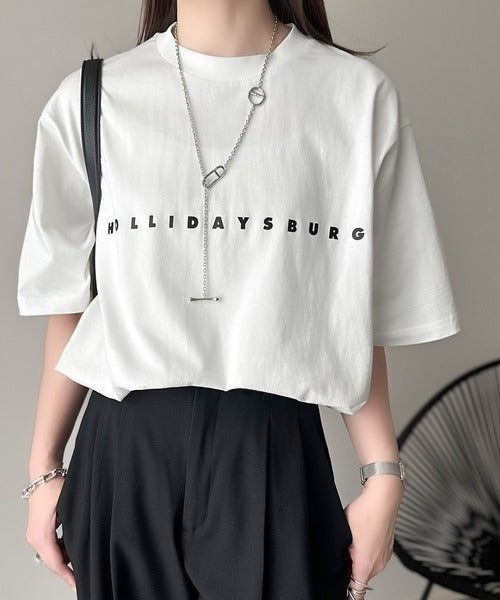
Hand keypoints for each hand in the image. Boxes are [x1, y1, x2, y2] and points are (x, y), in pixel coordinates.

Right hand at [25, 475, 75, 592]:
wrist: (44, 474)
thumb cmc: (56, 486)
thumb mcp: (70, 508)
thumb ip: (75, 529)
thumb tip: (86, 543)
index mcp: (42, 536)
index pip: (56, 563)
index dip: (68, 576)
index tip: (78, 585)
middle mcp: (35, 538)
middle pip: (53, 562)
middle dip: (68, 571)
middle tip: (83, 577)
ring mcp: (35, 534)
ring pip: (52, 554)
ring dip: (66, 558)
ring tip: (83, 561)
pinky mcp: (39, 530)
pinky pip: (50, 546)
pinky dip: (62, 549)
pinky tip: (73, 546)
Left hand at [344, 475, 403, 593]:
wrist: (383, 499)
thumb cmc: (366, 512)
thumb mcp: (344, 532)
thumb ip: (341, 550)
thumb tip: (338, 557)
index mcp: (366, 564)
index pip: (357, 591)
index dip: (347, 590)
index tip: (342, 584)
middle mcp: (378, 564)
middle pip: (361, 576)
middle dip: (350, 567)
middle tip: (344, 551)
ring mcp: (384, 556)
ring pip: (368, 565)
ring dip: (359, 558)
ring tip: (355, 540)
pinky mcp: (388, 548)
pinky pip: (375, 556)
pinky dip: (368, 551)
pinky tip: (363, 535)